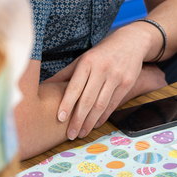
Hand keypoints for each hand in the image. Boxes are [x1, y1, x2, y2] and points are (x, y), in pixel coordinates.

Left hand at [51, 24, 156, 139]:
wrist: (131, 42)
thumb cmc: (101, 53)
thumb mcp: (83, 58)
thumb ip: (66, 73)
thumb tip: (45, 86)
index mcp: (87, 62)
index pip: (75, 86)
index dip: (67, 103)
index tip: (60, 118)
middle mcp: (102, 69)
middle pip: (88, 99)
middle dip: (78, 119)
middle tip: (70, 134)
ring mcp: (117, 76)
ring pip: (101, 104)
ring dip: (90, 122)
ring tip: (81, 133)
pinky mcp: (128, 83)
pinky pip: (113, 104)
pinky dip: (103, 116)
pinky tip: (95, 124)